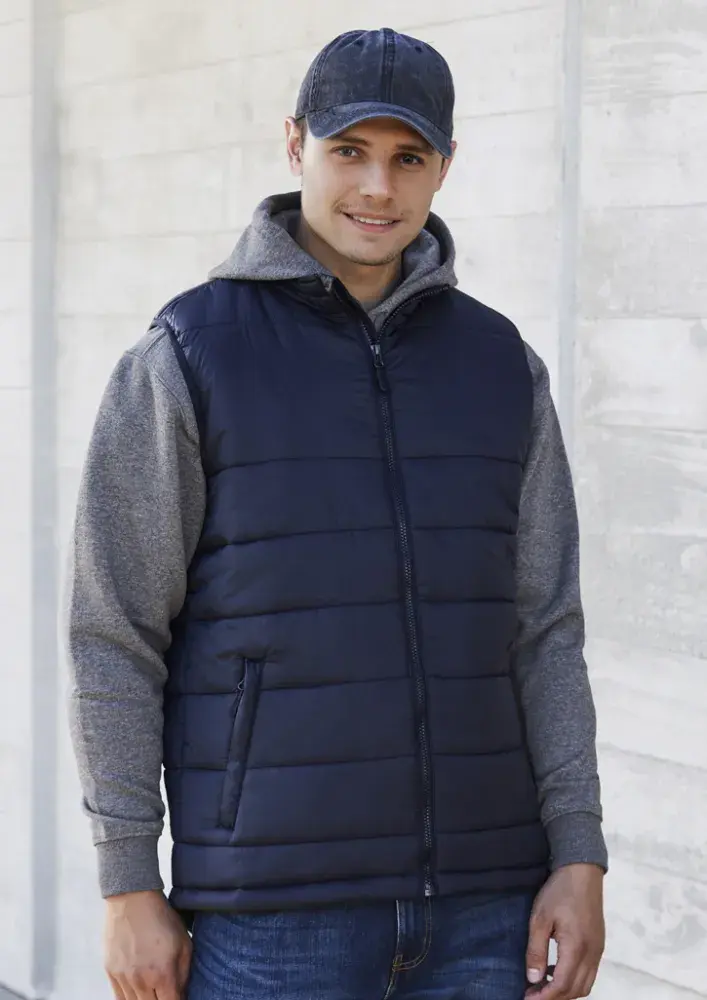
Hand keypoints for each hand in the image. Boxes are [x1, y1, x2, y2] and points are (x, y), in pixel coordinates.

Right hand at [104, 890, 192, 999]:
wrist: (132, 899)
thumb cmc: (161, 918)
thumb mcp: (184, 942)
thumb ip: (184, 973)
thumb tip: (182, 993)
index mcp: (163, 973)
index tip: (179, 997)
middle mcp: (141, 980)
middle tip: (166, 991)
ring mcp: (123, 978)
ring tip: (154, 989)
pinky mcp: (110, 972)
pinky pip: (119, 997)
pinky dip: (130, 998)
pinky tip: (139, 992)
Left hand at [525, 864, 604, 998]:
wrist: (583, 871)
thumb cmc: (559, 891)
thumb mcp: (540, 918)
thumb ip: (536, 950)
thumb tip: (533, 979)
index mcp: (577, 947)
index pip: (562, 985)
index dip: (544, 997)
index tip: (526, 998)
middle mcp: (592, 954)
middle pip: (576, 990)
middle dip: (554, 998)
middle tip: (532, 994)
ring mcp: (598, 950)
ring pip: (585, 985)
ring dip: (565, 991)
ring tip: (542, 985)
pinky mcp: (598, 944)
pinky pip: (589, 973)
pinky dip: (574, 980)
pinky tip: (556, 970)